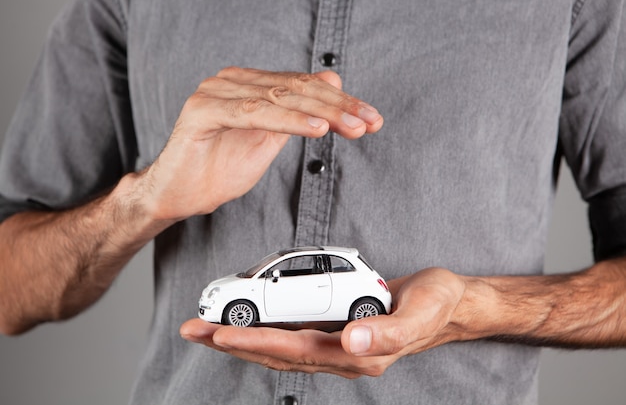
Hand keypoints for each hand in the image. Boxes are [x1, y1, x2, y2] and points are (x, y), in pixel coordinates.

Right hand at [133, 67, 382, 220]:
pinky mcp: (203, 111)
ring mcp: (216, 92)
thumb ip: (298, 113)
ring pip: (280, 98)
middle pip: (296, 89)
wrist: (176, 194)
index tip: (370, 118)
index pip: (303, 86)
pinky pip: (254, 113)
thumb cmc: (217, 169)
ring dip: (321, 113)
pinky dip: (289, 121)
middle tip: (368, 122)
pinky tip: (316, 129)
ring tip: (351, 127)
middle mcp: (232, 81)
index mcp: (249, 84)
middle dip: (338, 107)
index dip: (340, 102)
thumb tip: (332, 83)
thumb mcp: (269, 140)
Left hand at [180, 268, 466, 377]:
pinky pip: (292, 334)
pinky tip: (247, 322)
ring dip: (242, 338)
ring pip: (279, 347)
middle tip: (194, 330)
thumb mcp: (420, 313)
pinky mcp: (335, 331)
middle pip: (277, 354)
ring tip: (207, 329)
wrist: (447, 305)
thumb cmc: (435, 306)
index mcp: (358, 355)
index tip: (221, 334)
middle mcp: (342, 355)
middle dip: (234, 343)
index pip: (296, 350)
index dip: (257, 343)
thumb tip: (351, 343)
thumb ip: (387, 333)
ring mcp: (336, 345)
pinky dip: (264, 330)